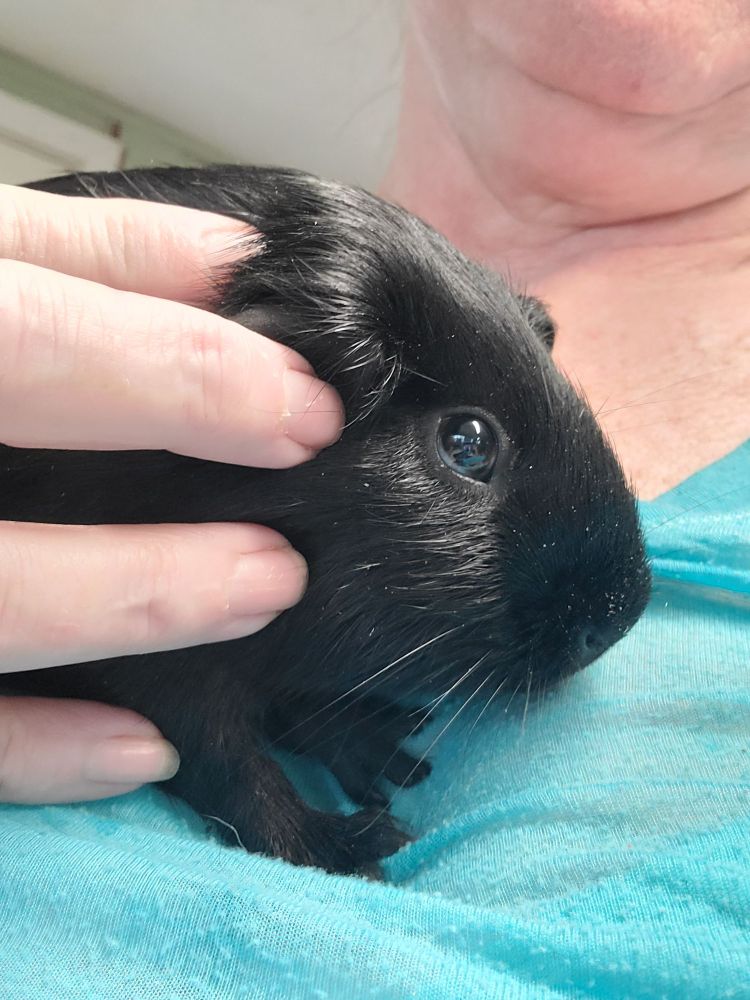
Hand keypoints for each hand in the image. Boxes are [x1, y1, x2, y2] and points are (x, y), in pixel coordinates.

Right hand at [0, 183, 343, 804]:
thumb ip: (81, 252)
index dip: (173, 369)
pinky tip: (145, 747)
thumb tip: (239, 261)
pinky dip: (34, 754)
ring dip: (122, 618)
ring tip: (259, 596)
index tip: (309, 405)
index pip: (17, 330)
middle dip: (153, 540)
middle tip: (286, 549)